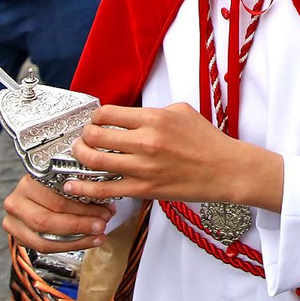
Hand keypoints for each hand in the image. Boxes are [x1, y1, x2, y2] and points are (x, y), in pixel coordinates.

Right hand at [1, 175, 115, 252]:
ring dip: (77, 239)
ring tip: (98, 235)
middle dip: (79, 224)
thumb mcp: (67, 179)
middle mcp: (15, 201)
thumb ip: (81, 189)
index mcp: (27, 182)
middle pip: (47, 220)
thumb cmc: (56, 185)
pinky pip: (43, 247)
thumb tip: (107, 205)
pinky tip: (88, 241)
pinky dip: (69, 246)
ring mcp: (12, 221)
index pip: (55, 199)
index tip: (106, 210)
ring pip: (45, 238)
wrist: (35, 195)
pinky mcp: (17, 237)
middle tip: (102, 225)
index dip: (82, 207)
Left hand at [63, 103, 285, 210]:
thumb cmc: (207, 141)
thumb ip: (153, 111)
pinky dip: (85, 187)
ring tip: (80, 156)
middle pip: (96, 136)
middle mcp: (145, 141)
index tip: (95, 121)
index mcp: (154, 118)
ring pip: (95, 161)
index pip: (107, 114)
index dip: (95, 117)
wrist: (226, 170)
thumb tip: (131, 115)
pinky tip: (74, 184)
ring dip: (81, 157)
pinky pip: (106, 189)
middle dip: (84, 136)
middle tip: (84, 138)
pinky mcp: (144, 189)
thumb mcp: (182, 111)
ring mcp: (143, 167)